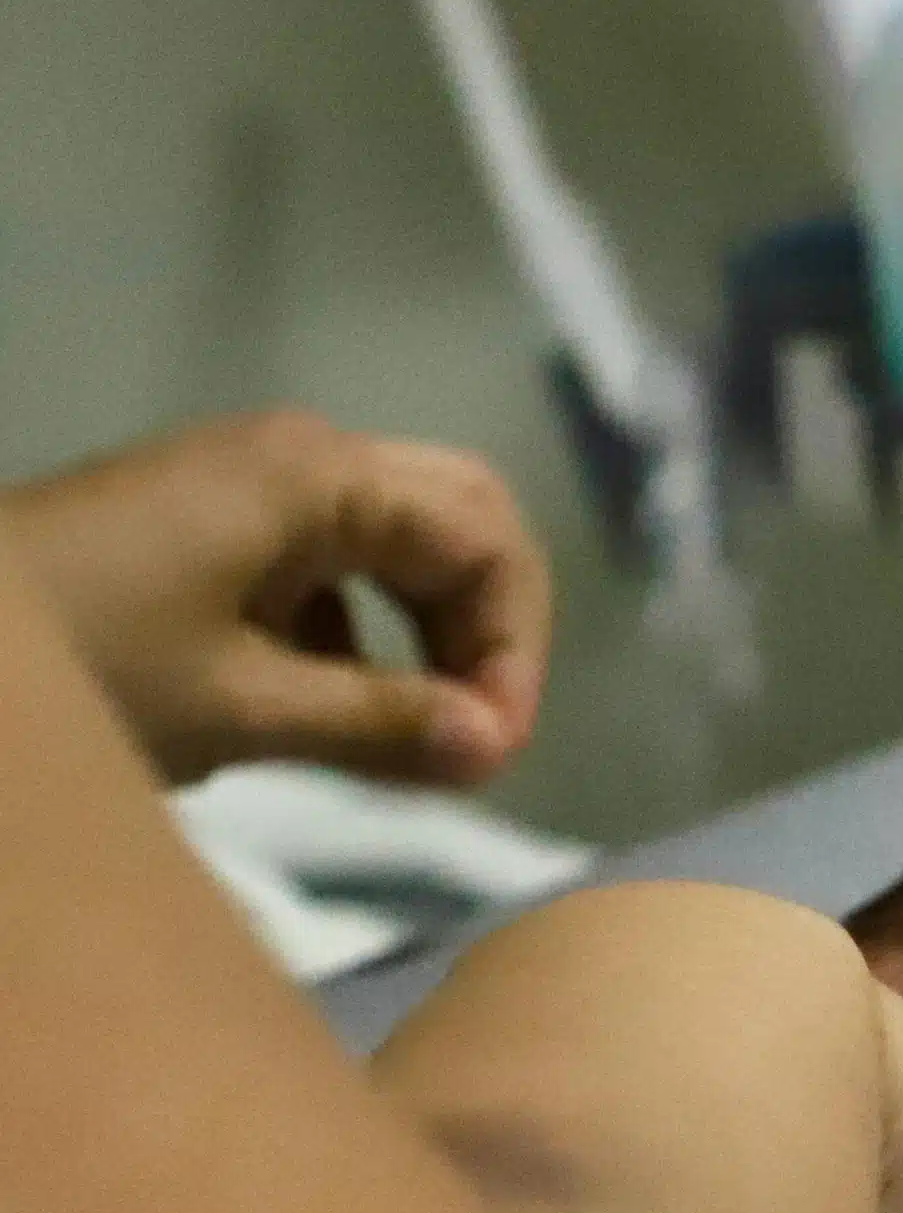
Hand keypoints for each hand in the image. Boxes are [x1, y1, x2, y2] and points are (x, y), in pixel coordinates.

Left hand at [0, 410, 552, 785]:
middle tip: (479, 739)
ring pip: (395, 550)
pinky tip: (326, 719)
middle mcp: (297, 459)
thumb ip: (381, 725)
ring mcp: (246, 489)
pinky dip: (357, 640)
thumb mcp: (237, 707)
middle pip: (458, 525)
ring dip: (425, 641)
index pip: (486, 540)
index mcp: (317, 478)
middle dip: (485, 634)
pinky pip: (326, 570)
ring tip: (416, 745)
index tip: (491, 753)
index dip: (511, 647)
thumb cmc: (82, 663)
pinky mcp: (204, 528)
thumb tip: (493, 748)